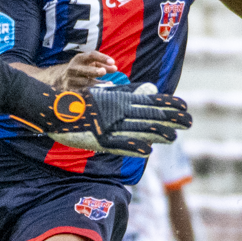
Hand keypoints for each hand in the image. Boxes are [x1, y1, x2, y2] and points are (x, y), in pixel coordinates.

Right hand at [21, 83, 191, 156]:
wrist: (51, 108)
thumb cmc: (79, 104)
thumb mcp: (106, 96)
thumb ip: (128, 94)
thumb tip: (151, 90)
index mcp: (119, 101)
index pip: (148, 102)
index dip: (167, 104)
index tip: (185, 106)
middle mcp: (116, 111)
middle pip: (148, 115)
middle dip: (170, 119)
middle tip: (189, 121)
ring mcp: (107, 125)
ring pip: (136, 129)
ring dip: (156, 134)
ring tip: (173, 137)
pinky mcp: (97, 139)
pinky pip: (117, 144)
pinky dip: (132, 146)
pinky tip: (146, 150)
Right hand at [46, 50, 115, 91]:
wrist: (63, 79)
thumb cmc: (82, 69)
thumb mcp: (91, 64)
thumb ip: (103, 65)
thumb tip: (115, 68)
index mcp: (80, 58)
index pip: (92, 55)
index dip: (102, 58)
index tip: (113, 62)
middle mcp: (74, 68)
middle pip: (84, 69)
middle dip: (94, 71)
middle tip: (103, 72)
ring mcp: (71, 79)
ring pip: (85, 82)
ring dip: (97, 83)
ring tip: (109, 85)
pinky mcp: (71, 89)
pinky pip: (83, 91)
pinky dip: (93, 91)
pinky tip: (101, 92)